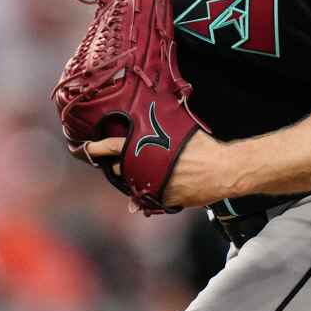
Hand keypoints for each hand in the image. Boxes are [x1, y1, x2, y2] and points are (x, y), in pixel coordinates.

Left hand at [84, 130, 229, 208]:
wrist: (222, 170)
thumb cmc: (202, 146)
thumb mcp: (178, 127)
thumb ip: (161, 122)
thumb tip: (156, 109)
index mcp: (146, 146)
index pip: (112, 147)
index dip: (97, 148)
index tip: (88, 148)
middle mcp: (145, 168)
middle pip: (120, 167)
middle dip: (120, 164)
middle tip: (125, 158)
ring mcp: (152, 186)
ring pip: (134, 182)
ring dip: (136, 176)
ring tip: (150, 168)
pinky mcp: (162, 200)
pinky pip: (150, 195)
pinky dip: (154, 188)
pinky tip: (166, 180)